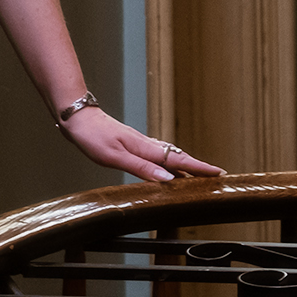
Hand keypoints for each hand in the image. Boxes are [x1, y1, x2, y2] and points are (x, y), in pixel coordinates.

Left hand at [61, 109, 224, 182]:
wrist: (78, 118)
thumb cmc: (92, 138)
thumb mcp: (114, 157)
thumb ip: (141, 168)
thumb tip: (168, 177)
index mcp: (144, 148)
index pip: (178, 160)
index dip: (199, 168)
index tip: (218, 173)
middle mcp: (146, 144)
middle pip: (178, 157)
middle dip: (198, 167)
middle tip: (217, 176)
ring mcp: (140, 143)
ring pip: (169, 155)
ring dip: (186, 165)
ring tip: (199, 175)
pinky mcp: (133, 144)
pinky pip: (158, 154)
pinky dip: (170, 161)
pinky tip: (168, 166)